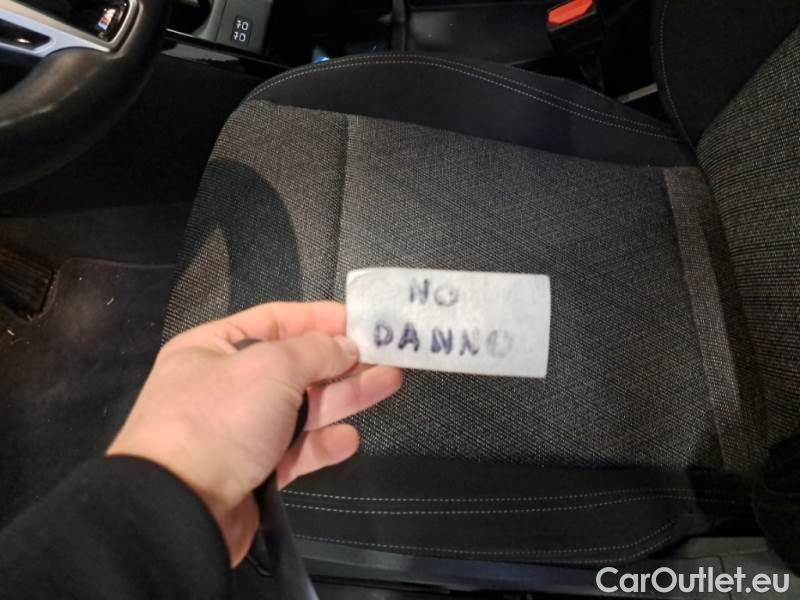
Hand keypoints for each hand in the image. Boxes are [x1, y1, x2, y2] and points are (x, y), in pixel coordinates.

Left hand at [107, 302, 401, 564]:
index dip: (320, 318)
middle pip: (295, 365)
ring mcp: (239, 431)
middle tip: (388, 353)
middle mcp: (226, 385)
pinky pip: (295, 451)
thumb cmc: (220, 420)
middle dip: (341, 359)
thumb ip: (315, 351)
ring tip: (390, 382)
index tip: (363, 320)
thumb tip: (345, 345)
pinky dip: (322, 444)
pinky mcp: (254, 471)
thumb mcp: (270, 368)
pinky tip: (349, 438)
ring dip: (344, 396)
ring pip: (301, 408)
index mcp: (214, 348)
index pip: (276, 320)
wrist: (180, 509)